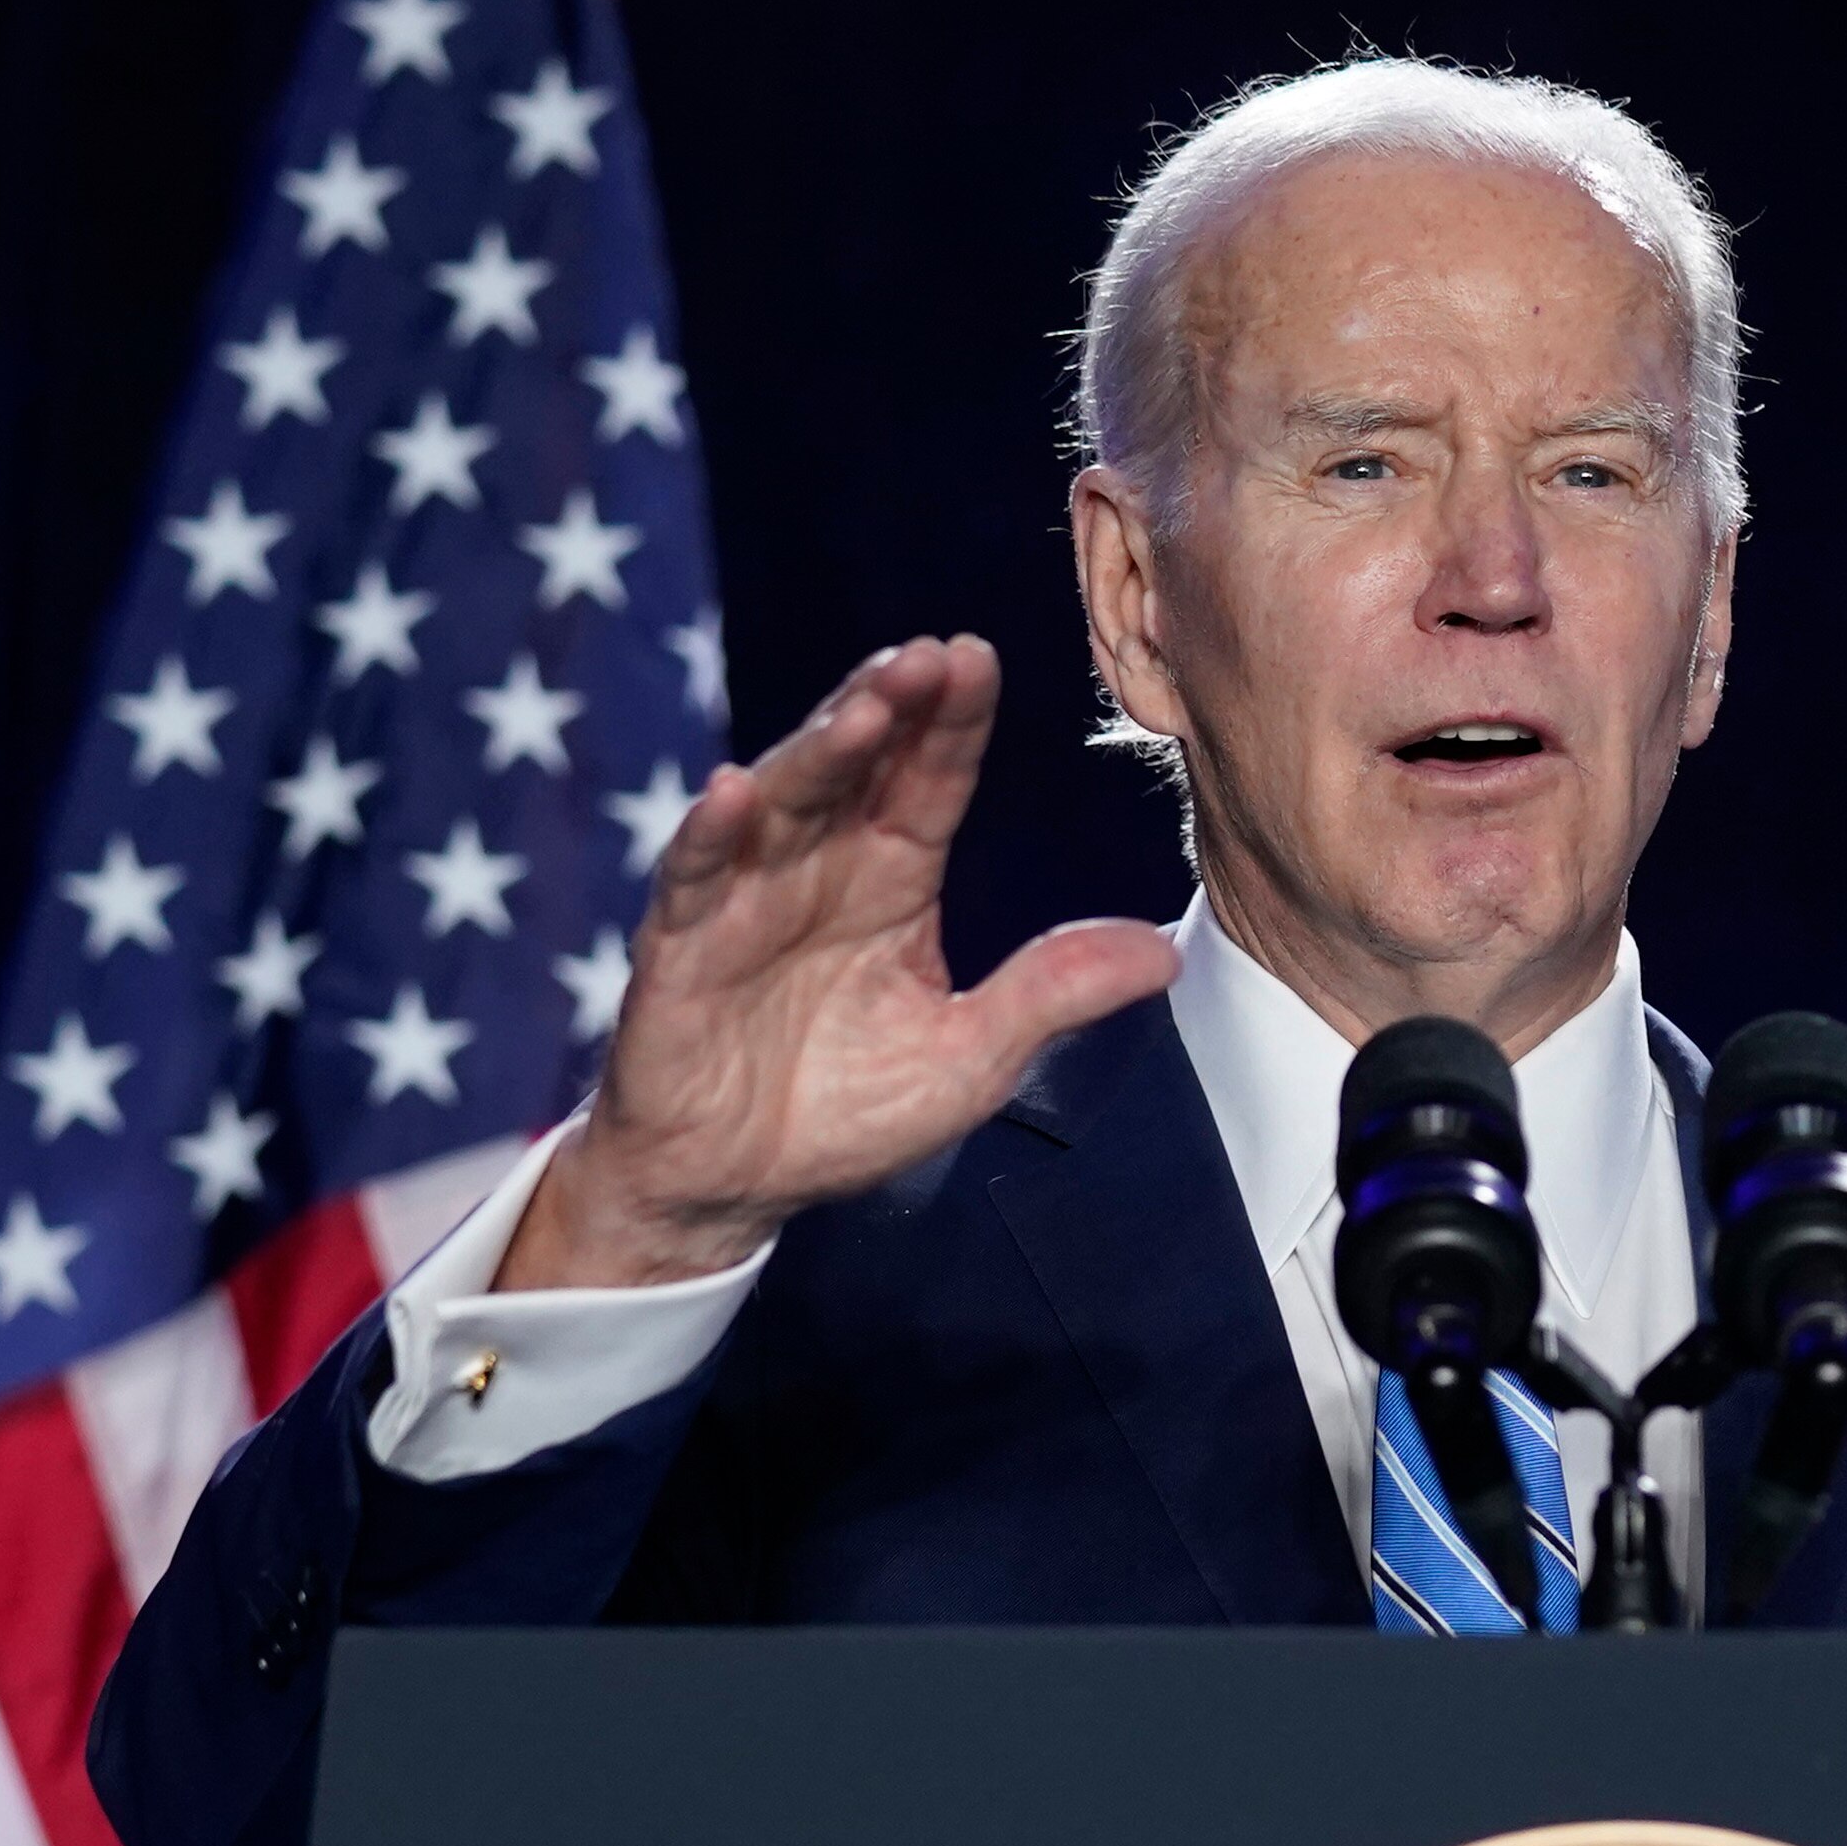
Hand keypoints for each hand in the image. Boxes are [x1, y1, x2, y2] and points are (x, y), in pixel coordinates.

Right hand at [495, 635, 1178, 1290]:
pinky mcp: (679, 950)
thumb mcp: (971, 1059)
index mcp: (891, 881)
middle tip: (928, 657)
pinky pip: (692, 880)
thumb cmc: (847, 1113)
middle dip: (889, 709)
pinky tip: (733, 792)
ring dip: (816, 752)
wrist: (735, 1188)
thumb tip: (1167, 954)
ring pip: (780, 803)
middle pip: (854, 769)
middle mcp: (817, 871)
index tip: (978, 659)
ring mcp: (744, 901)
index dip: (951, 724)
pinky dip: (710, 835)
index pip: (927, 784)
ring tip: (862, 709)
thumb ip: (1051, 995)